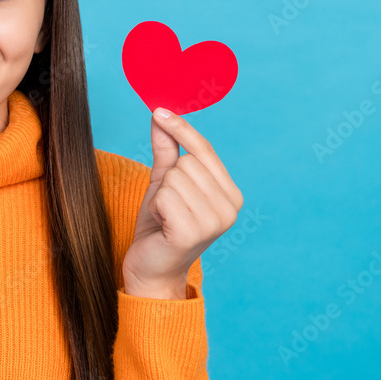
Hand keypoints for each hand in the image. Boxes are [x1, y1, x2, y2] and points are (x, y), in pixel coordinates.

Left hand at [122, 107, 243, 298]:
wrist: (150, 269)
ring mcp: (214, 222)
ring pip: (173, 178)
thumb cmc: (159, 227)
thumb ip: (167, 151)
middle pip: (186, 163)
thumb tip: (160, 116)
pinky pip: (164, 196)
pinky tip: (161, 226)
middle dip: (166, 181)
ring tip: (164, 218)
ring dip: (159, 196)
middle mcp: (230, 208)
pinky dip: (154, 208)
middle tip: (167, 207)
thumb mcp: (163, 183)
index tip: (158, 110)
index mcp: (230, 194)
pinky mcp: (192, 232)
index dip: (181, 128)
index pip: (205, 150)